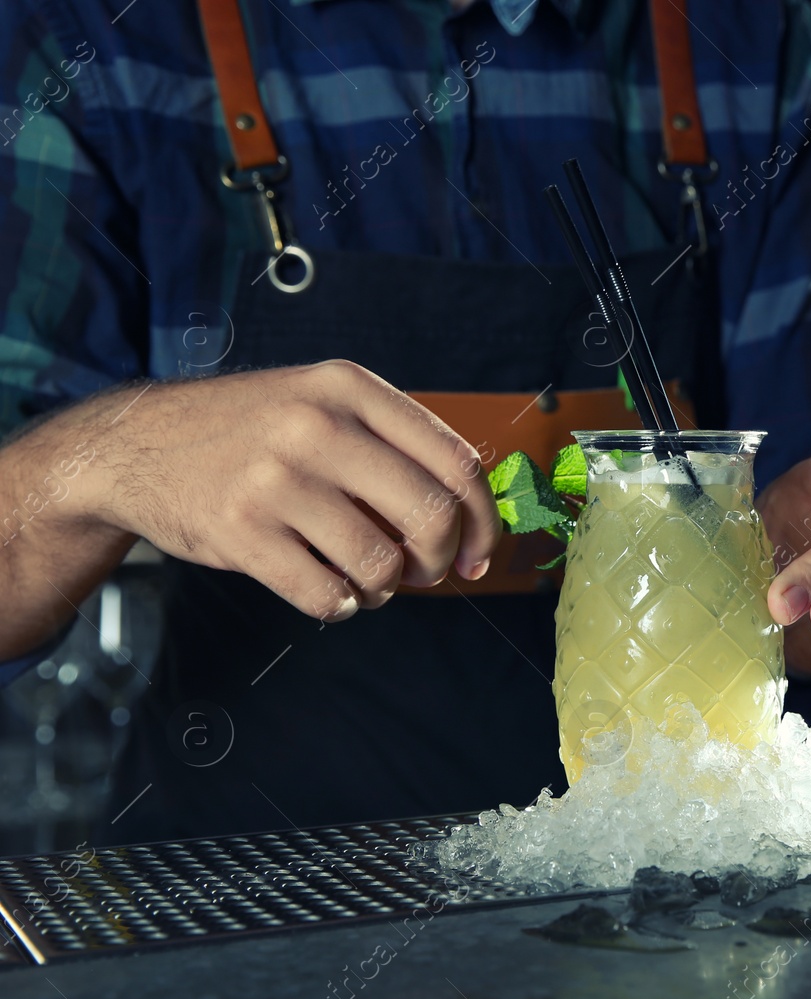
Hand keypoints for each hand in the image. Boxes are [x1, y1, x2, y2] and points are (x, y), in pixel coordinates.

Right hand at [82, 360, 500, 620]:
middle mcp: (316, 426)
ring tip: (366, 581)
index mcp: (350, 388)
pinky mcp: (239, 531)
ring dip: (384, 589)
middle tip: (424, 574)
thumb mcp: (323, 404)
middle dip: (440, 561)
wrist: (134, 444)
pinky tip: (329, 591)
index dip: (484, 521)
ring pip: (380, 564)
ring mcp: (275, 479)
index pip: (456, 462)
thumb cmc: (253, 433)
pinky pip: (324, 594)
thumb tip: (473, 520)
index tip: (481, 556)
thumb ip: (394, 445)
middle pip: (431, 516)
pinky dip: (339, 605)